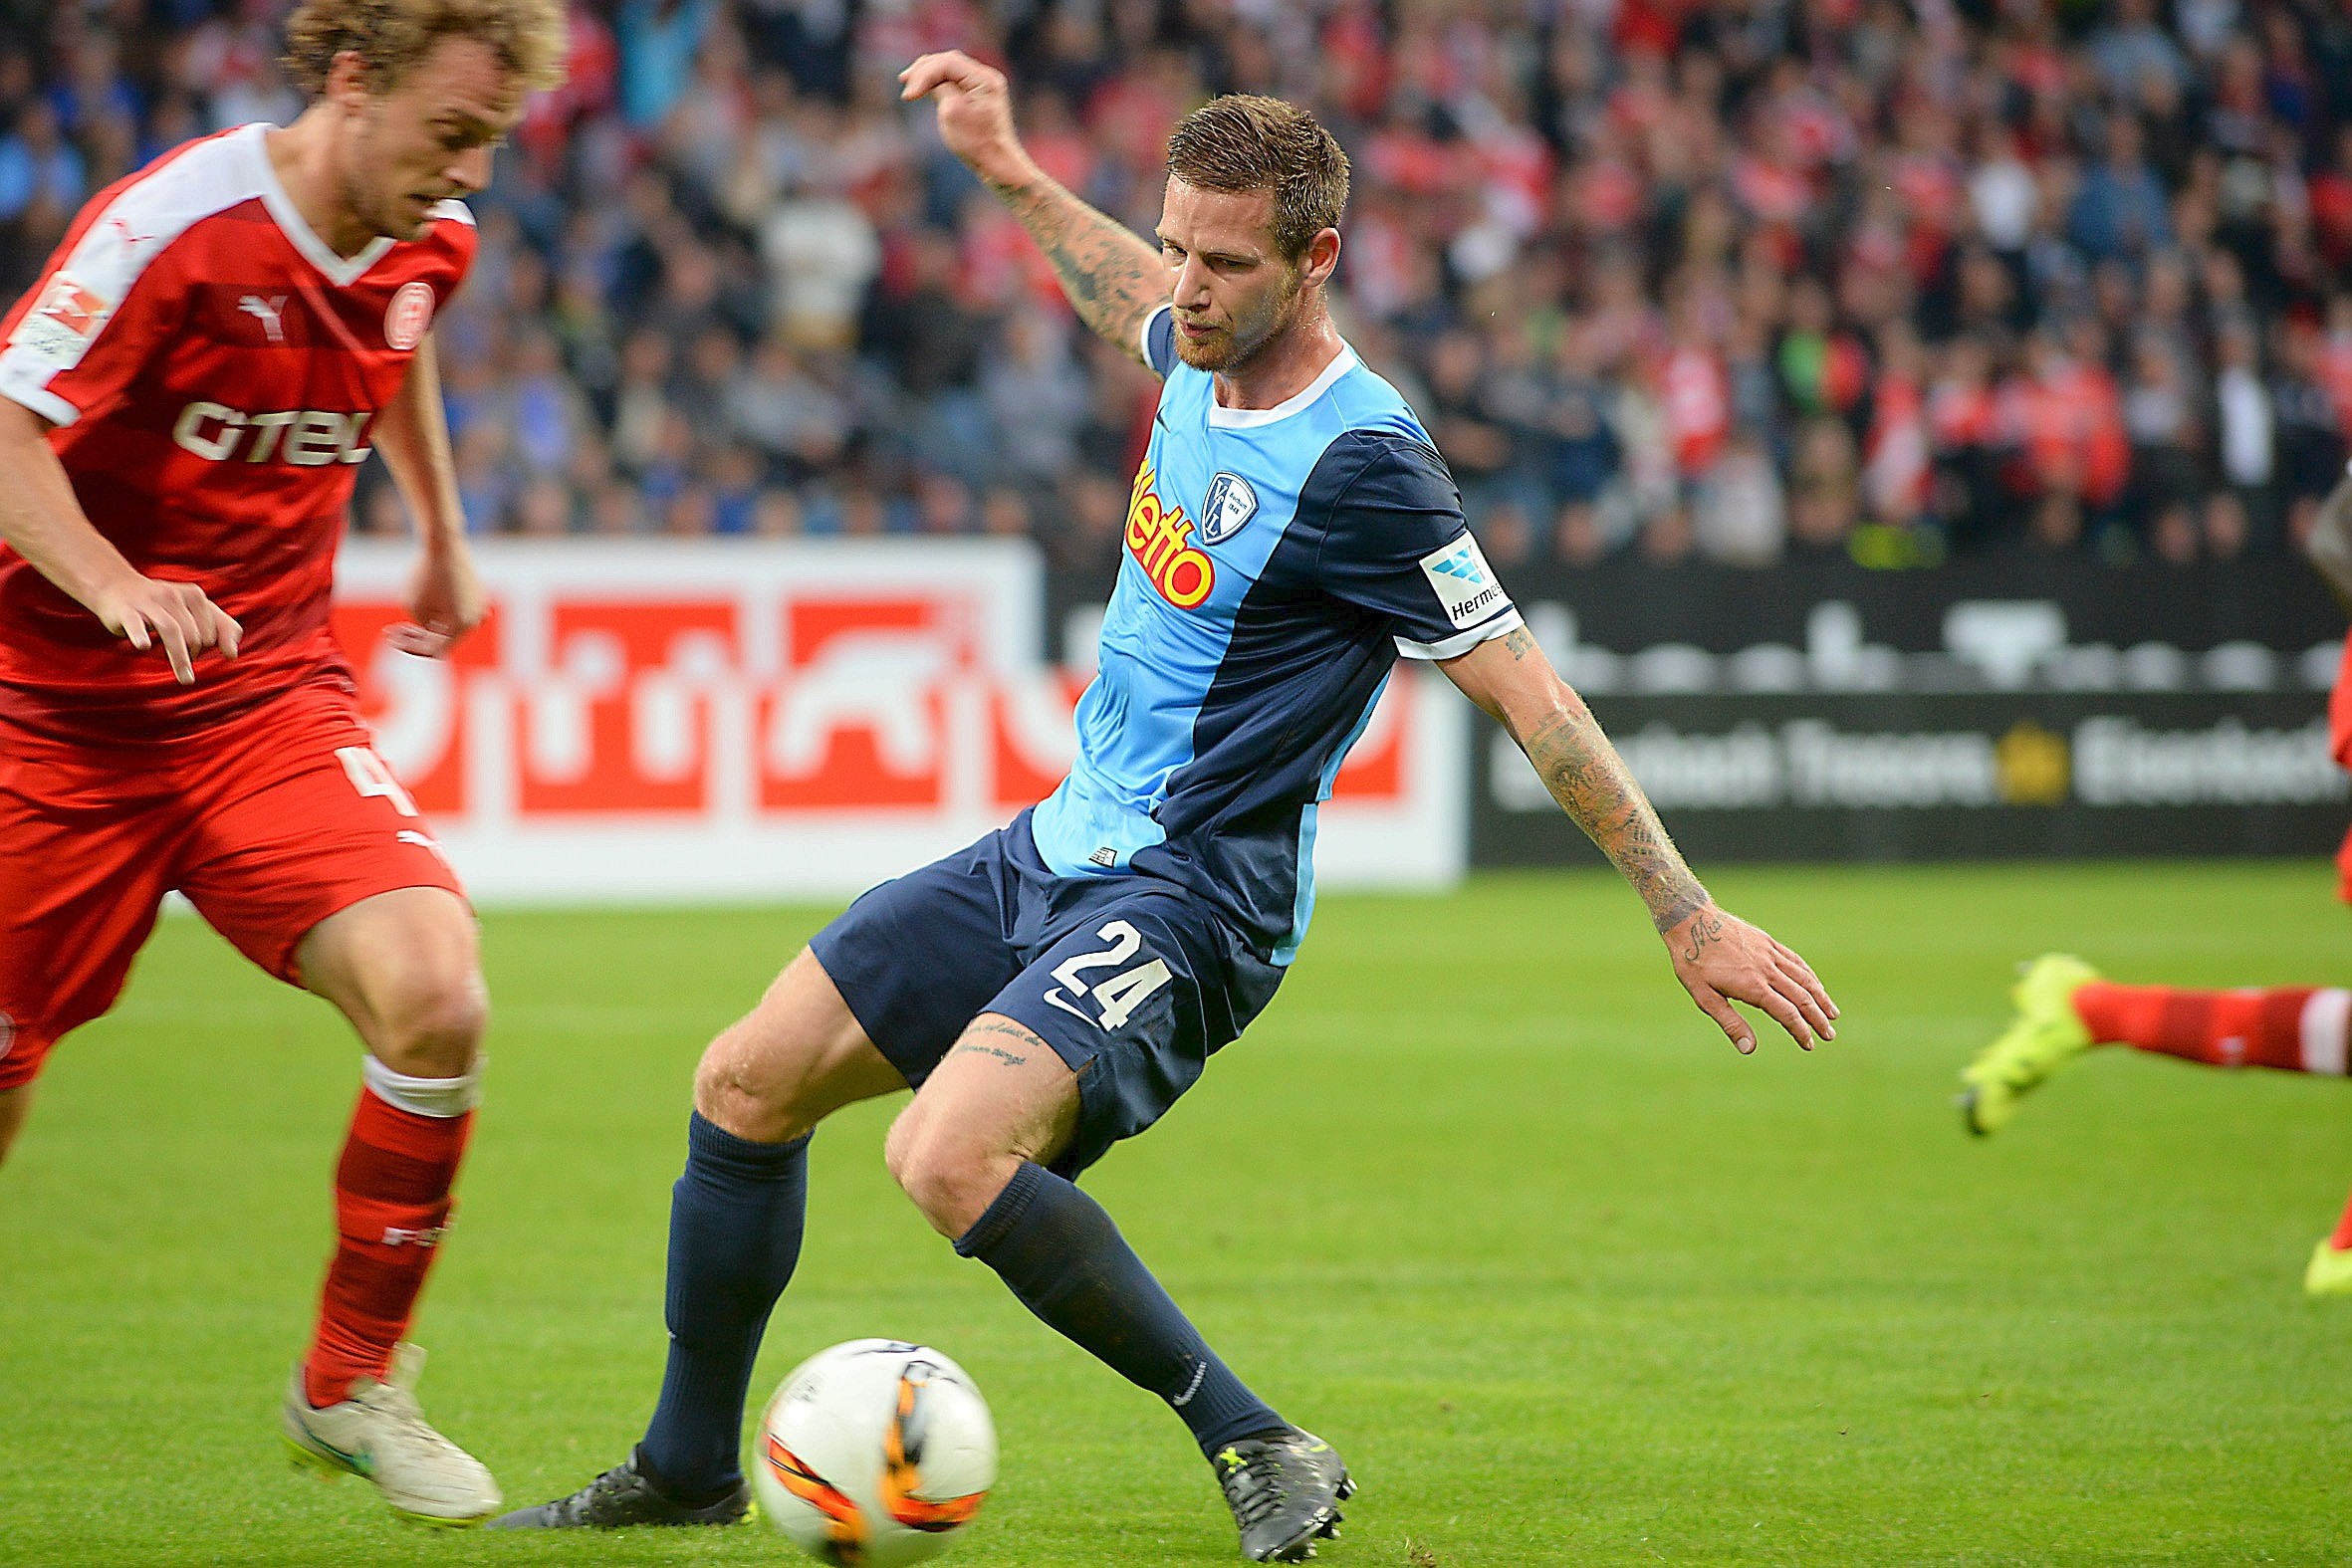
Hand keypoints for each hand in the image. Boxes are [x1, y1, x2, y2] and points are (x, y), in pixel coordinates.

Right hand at [92, 573, 240, 684]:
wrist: (116, 586)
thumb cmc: (161, 605)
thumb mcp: (194, 609)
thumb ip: (222, 627)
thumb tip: (233, 655)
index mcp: (194, 595)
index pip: (213, 629)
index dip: (209, 646)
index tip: (197, 651)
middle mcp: (173, 596)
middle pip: (194, 635)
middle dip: (192, 653)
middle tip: (181, 658)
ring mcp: (149, 603)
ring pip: (172, 631)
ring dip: (181, 658)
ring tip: (186, 680)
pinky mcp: (127, 611)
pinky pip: (136, 625)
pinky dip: (140, 635)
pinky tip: (143, 646)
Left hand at [391, 547, 484, 657]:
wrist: (444, 544)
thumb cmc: (426, 573)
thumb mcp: (412, 605)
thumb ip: (419, 627)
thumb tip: (428, 631)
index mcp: (462, 626)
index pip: (434, 650)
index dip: (410, 647)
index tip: (392, 638)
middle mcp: (476, 620)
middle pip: (443, 640)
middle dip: (418, 637)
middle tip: (395, 630)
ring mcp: (479, 608)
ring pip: (451, 628)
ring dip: (429, 627)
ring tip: (407, 618)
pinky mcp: (478, 597)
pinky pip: (458, 615)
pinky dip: (441, 616)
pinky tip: (428, 611)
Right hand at [899, 50, 1033, 189]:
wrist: (997, 163)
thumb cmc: (976, 142)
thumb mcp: (953, 113)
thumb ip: (940, 88)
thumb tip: (928, 78)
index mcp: (985, 80)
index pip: (948, 63)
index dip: (924, 75)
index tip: (908, 96)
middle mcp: (987, 77)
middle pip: (948, 60)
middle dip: (924, 70)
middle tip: (904, 81)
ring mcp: (984, 84)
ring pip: (950, 67)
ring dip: (928, 73)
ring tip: (909, 82)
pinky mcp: (978, 93)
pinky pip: (954, 78)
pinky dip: (937, 80)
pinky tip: (924, 86)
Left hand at [1662, 903, 1837, 1054]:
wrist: (1691, 920)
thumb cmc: (1693, 962)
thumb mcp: (1704, 997)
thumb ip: (1730, 1023)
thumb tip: (1749, 1049)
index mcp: (1752, 986)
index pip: (1787, 1013)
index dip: (1801, 1031)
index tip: (1810, 1044)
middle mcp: (1767, 969)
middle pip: (1802, 997)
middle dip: (1817, 1018)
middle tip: (1829, 1036)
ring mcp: (1769, 953)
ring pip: (1804, 978)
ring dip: (1821, 997)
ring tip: (1833, 1014)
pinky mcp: (1767, 942)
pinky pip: (1795, 960)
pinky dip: (1809, 975)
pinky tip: (1815, 984)